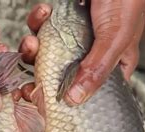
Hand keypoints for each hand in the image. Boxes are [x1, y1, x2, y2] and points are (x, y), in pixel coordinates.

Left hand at [19, 1, 144, 105]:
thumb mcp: (115, 38)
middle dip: (44, 78)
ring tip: (33, 41)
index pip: (91, 92)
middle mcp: (92, 54)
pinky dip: (38, 21)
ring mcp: (75, 37)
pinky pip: (43, 27)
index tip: (47, 105)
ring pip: (49, 53)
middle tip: (29, 84)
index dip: (70, 101)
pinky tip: (43, 12)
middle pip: (64, 76)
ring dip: (35, 49)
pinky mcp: (61, 20)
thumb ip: (97, 69)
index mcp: (113, 65)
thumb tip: (75, 100)